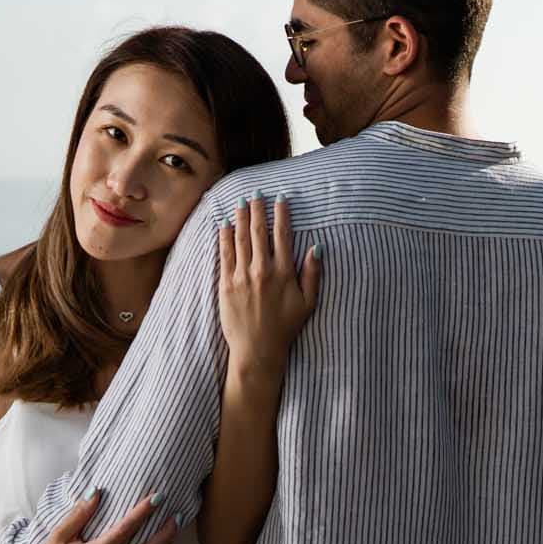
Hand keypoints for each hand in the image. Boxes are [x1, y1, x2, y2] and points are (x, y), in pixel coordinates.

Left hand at [217, 197, 321, 370]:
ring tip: (241, 202)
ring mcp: (241, 277)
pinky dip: (224, 237)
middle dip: (257, 210)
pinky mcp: (226, 285)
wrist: (257, 350)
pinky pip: (225, 255)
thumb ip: (312, 273)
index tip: (280, 199)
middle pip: (258, 232)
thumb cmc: (285, 327)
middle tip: (256, 194)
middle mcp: (262, 270)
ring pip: (240, 239)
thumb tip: (317, 247)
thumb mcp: (308, 302)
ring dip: (241, 218)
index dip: (281, 214)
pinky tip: (225, 225)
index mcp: (283, 273)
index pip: (282, 235)